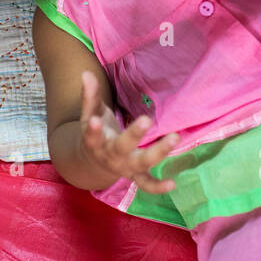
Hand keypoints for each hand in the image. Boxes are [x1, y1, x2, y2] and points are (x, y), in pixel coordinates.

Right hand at [79, 71, 180, 193]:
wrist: (94, 163)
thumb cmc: (96, 133)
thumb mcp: (90, 115)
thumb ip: (89, 96)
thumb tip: (85, 73)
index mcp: (95, 142)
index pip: (92, 136)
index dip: (93, 129)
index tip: (94, 120)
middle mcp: (110, 157)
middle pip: (121, 148)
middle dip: (134, 135)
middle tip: (146, 120)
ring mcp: (124, 168)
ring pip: (140, 164)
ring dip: (158, 152)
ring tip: (175, 138)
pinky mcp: (135, 175)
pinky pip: (146, 184)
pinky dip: (158, 187)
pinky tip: (173, 183)